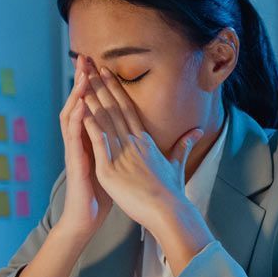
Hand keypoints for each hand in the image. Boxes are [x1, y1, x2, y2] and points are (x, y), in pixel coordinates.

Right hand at [56, 55, 111, 242]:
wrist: (87, 217)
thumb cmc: (101, 192)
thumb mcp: (115, 165)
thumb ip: (120, 147)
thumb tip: (134, 137)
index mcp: (94, 139)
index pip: (94, 106)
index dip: (97, 86)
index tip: (102, 64)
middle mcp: (82, 140)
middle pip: (79, 103)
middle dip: (81, 81)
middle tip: (83, 57)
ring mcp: (75, 150)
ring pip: (73, 116)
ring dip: (76, 95)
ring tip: (81, 75)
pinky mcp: (74, 162)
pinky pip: (74, 138)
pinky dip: (77, 121)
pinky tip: (79, 106)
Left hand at [79, 58, 204, 238]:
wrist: (169, 211)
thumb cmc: (172, 192)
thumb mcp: (177, 164)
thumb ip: (183, 145)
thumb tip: (198, 131)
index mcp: (145, 141)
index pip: (127, 109)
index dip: (115, 89)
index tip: (106, 72)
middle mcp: (133, 143)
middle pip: (113, 108)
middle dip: (99, 86)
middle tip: (88, 65)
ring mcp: (121, 155)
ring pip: (103, 121)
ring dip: (91, 99)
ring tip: (80, 80)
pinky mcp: (110, 170)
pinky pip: (98, 142)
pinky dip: (89, 125)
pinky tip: (80, 110)